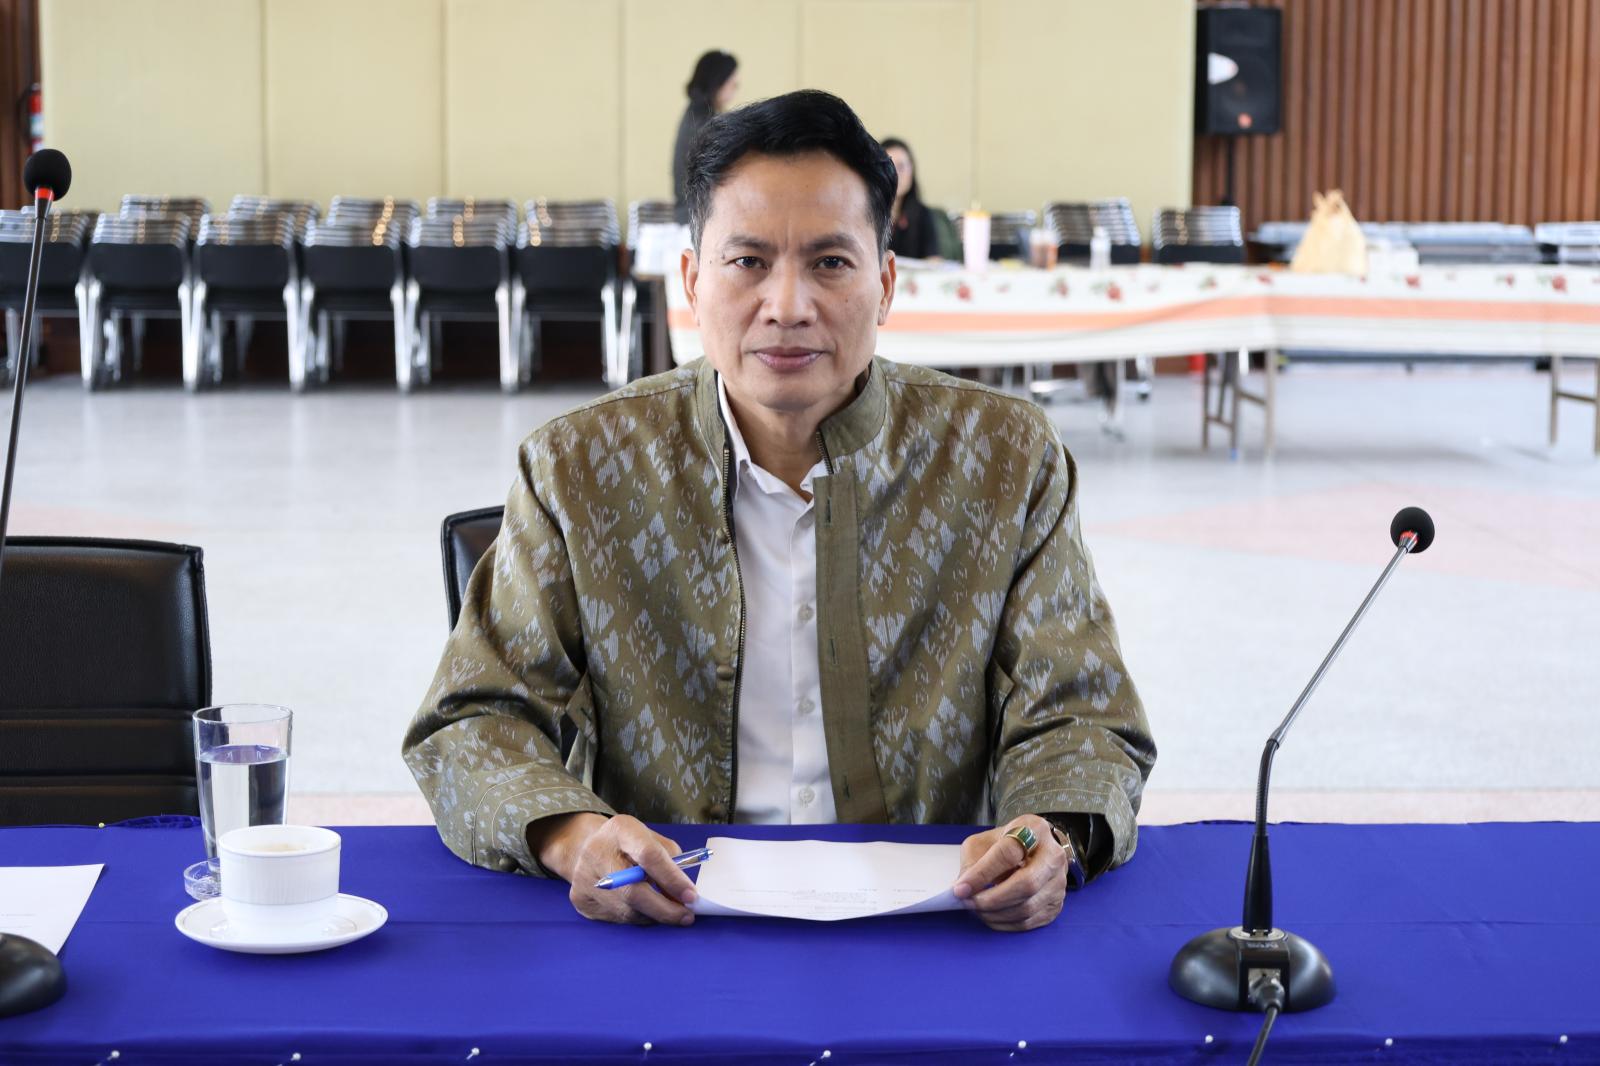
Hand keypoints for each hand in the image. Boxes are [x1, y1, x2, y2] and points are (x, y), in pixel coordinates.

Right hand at [533, 813, 698, 925]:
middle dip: (665, 909)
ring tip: (669, 912)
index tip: (691, 896)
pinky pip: (617, 918)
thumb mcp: (650, 838)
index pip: (648, 855)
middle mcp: (597, 852)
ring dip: (653, 915)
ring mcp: (585, 879)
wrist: (587, 848)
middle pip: (633, 891)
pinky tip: (646, 910)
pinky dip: (638, 917)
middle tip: (686, 916)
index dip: (672, 878)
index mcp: (620, 830)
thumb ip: (670, 860)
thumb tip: (683, 895)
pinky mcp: (581, 900)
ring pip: (627, 910)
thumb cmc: (628, 844)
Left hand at [951, 814, 1068, 931]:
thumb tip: (963, 889)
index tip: (961, 888)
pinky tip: (992, 916)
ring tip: (977, 910)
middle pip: (1026, 884)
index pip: (1008, 854)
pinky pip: (1030, 921)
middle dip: (992, 899)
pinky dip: (1006, 924)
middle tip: (969, 903)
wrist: (1034, 849)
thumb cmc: (1007, 844)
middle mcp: (1053, 855)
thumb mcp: (985, 842)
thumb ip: (973, 862)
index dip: (982, 874)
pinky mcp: (1057, 903)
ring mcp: (1059, 882)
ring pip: (1028, 907)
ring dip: (997, 914)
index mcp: (1034, 830)